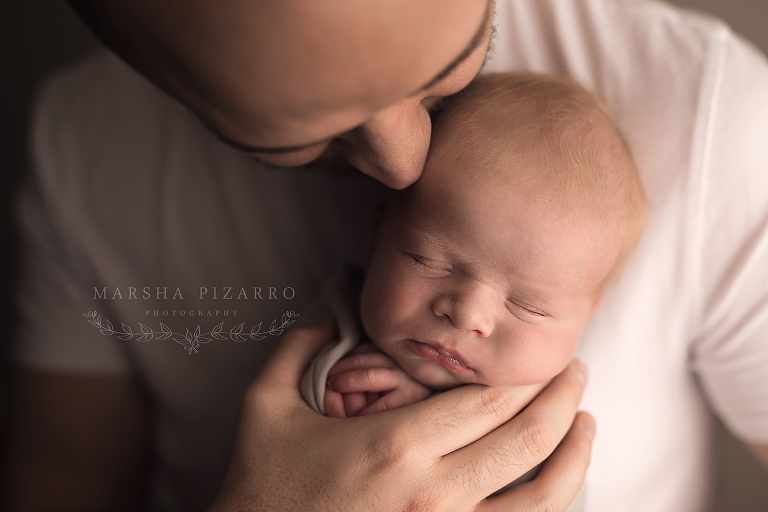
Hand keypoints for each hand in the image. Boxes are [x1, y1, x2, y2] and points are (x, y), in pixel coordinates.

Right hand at [208, 321, 593, 511]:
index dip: (525, 372)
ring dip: (575, 457)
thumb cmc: (260, 489)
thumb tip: (326, 309)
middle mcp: (433, 493)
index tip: (542, 354)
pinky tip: (557, 487)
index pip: (487, 399)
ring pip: (541, 498)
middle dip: (562, 399)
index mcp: (395, 446)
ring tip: (586, 426)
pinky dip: (550, 507)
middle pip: (525, 438)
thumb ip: (296, 347)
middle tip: (576, 374)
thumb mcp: (263, 406)